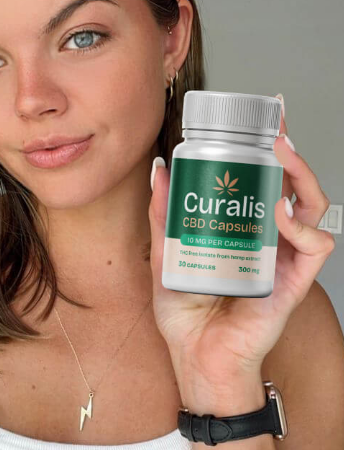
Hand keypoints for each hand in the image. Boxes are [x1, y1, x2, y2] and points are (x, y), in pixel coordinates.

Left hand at [148, 99, 334, 389]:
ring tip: (280, 152)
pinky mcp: (292, 279)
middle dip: (289, 150)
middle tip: (275, 125)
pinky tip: (281, 211)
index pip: (262, 179)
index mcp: (242, 227)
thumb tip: (159, 170)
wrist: (195, 356)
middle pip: (292, 184)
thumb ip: (163, 215)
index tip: (261, 118)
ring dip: (302, 175)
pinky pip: (314, 245)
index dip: (267, 148)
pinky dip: (301, 225)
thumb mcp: (166, 253)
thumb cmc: (185, 312)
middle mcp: (267, 237)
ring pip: (313, 206)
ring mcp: (283, 256)